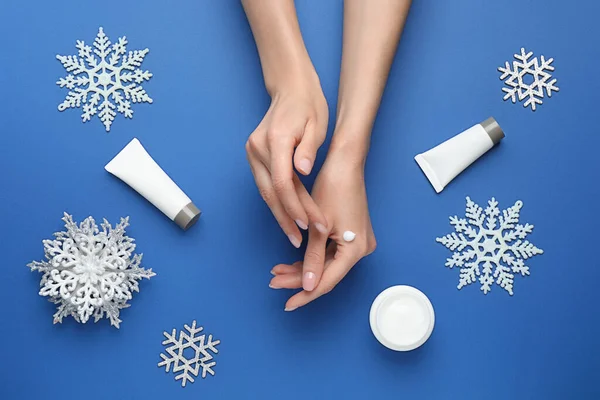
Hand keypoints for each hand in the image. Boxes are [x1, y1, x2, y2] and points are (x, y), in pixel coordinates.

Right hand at [245, 75, 329, 247]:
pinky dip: (276, 201)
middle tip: (300, 240)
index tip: (310, 224)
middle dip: (287, 218)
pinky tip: (287, 215)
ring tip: (294, 235)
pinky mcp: (254, 156)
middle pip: (271, 192)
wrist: (291, 89)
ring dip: (280, 214)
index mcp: (275, 141)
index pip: (283, 183)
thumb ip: (308, 149)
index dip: (296, 207)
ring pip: (265, 191)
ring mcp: (252, 152)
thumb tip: (303, 171)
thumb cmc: (308, 106)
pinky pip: (265, 184)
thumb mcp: (317, 125)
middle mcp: (258, 148)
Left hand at [269, 143, 376, 310]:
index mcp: (356, 250)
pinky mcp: (352, 235)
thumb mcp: (318, 227)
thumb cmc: (333, 189)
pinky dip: (312, 257)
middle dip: (299, 279)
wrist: (345, 164)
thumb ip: (312, 258)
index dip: (306, 294)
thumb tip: (307, 285)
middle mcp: (361, 249)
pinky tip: (293, 261)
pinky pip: (330, 253)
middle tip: (274, 282)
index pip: (327, 281)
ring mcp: (358, 243)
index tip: (288, 304)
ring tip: (277, 271)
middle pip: (326, 273)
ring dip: (303, 268)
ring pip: (326, 264)